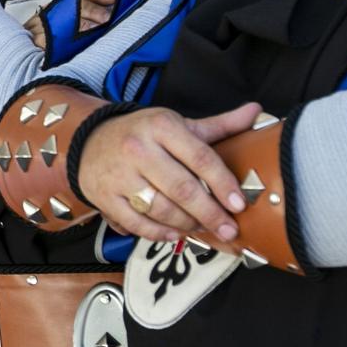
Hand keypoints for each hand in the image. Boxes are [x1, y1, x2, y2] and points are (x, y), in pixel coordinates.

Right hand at [77, 103, 265, 242]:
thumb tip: (257, 112)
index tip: (239, 204)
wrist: (89, 141)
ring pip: (161, 209)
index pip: (200, 158)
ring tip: (202, 228)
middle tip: (229, 229)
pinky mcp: (106, 197)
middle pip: (182, 189)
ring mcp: (120, 175)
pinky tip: (174, 234)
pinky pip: (137, 223)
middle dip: (210, 214)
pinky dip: (158, 233)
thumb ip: (219, 125)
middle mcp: (139, 149)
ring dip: (187, 225)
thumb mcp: (177, 124)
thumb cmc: (142, 134)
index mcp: (161, 126)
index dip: (223, 184)